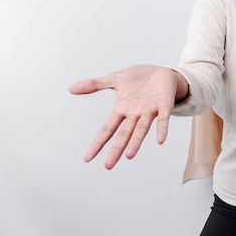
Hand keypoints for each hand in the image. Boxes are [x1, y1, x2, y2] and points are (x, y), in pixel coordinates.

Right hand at [69, 65, 183, 168]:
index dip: (98, 142)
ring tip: (129, 155)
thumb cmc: (140, 78)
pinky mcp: (164, 105)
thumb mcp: (115, 79)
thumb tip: (71, 89)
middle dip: (116, 149)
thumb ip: (95, 84)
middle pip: (124, 134)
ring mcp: (150, 111)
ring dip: (136, 142)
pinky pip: (163, 118)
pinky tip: (160, 140)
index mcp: (122, 109)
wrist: (162, 71)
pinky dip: (162, 128)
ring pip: (141, 129)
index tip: (87, 158)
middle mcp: (135, 114)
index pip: (108, 128)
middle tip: (108, 165)